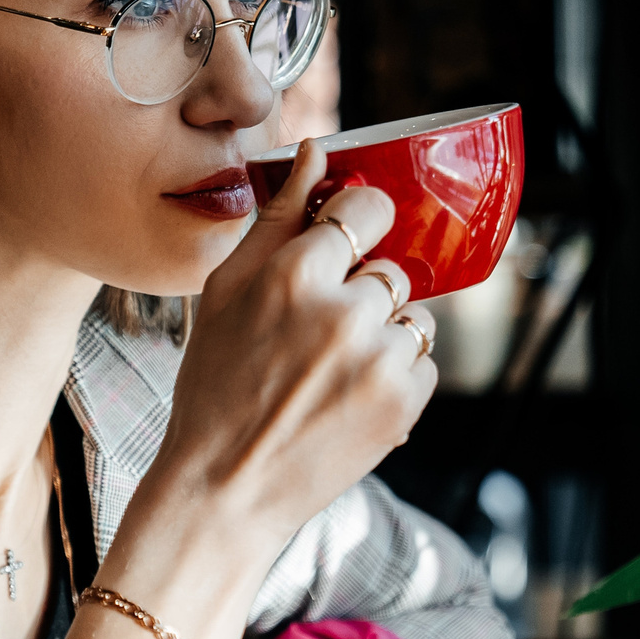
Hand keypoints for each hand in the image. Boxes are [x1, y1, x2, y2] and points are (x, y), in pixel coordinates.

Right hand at [55, 143, 434, 638]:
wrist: (225, 487)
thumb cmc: (215, 384)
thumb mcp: (224, 291)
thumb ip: (275, 215)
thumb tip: (317, 150)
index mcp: (294, 273)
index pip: (366, 209)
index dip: (361, 221)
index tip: (351, 236)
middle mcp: (344, 311)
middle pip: (389, 269)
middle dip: (362, 291)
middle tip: (318, 332)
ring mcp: (379, 360)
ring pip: (412, 316)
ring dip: (383, 334)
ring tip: (332, 369)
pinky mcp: (403, 403)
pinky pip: (424, 362)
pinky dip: (396, 375)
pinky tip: (348, 395)